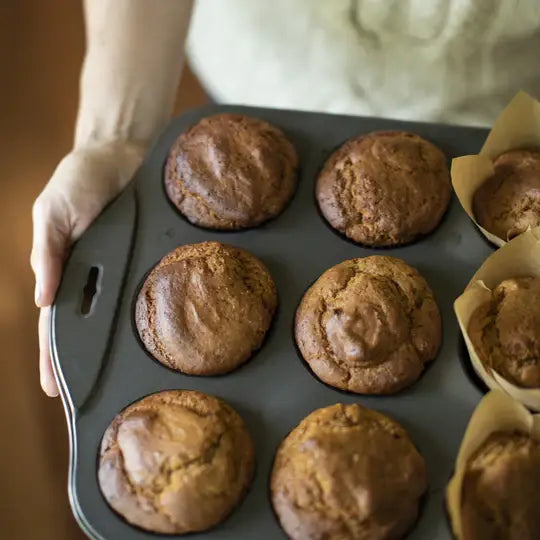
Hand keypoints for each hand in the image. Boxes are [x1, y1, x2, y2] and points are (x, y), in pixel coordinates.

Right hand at [31, 142, 143, 395]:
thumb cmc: (79, 179)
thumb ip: (47, 253)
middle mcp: (96, 274)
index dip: (54, 354)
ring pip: (120, 312)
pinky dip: (148, 310)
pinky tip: (157, 333)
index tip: (56, 389)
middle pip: (90, 325)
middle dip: (87, 361)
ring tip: (125, 377)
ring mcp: (124, 267)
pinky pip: (148, 286)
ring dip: (120, 344)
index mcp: (65, 268)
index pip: (56, 321)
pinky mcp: (148, 255)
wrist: (120, 152)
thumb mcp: (52, 212)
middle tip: (93, 398)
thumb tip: (41, 299)